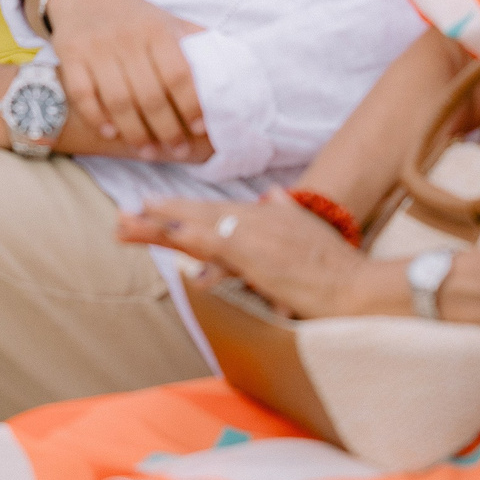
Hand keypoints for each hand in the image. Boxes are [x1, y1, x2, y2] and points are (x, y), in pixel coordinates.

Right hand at [45, 0, 205, 157]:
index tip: (199, 127)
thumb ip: (197, 43)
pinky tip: (111, 133)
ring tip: (147, 151)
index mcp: (157, 30)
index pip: (178, 74)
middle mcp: (127, 38)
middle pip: (149, 94)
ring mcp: (96, 47)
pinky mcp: (70, 54)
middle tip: (177, 150)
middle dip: (166, 128)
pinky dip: (97, 117)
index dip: (190, 104)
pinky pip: (83, 94)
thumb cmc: (137, 18)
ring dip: (134, 131)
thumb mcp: (169, 22)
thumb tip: (233, 72)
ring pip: (117, 99)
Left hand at [118, 190, 384, 317]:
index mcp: (261, 215)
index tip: (148, 209)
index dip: (179, 210)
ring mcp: (253, 235)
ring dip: (159, 226)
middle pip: (196, 215)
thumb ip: (287, 210)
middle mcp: (253, 219)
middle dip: (158, 217)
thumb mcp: (308, 229)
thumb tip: (271, 194)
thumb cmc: (336, 265)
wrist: (357, 285)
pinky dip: (190, 237)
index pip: (211, 210)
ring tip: (126, 225)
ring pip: (196, 226)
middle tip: (121, 219)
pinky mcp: (256, 255)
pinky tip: (167, 235)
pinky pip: (214, 245)